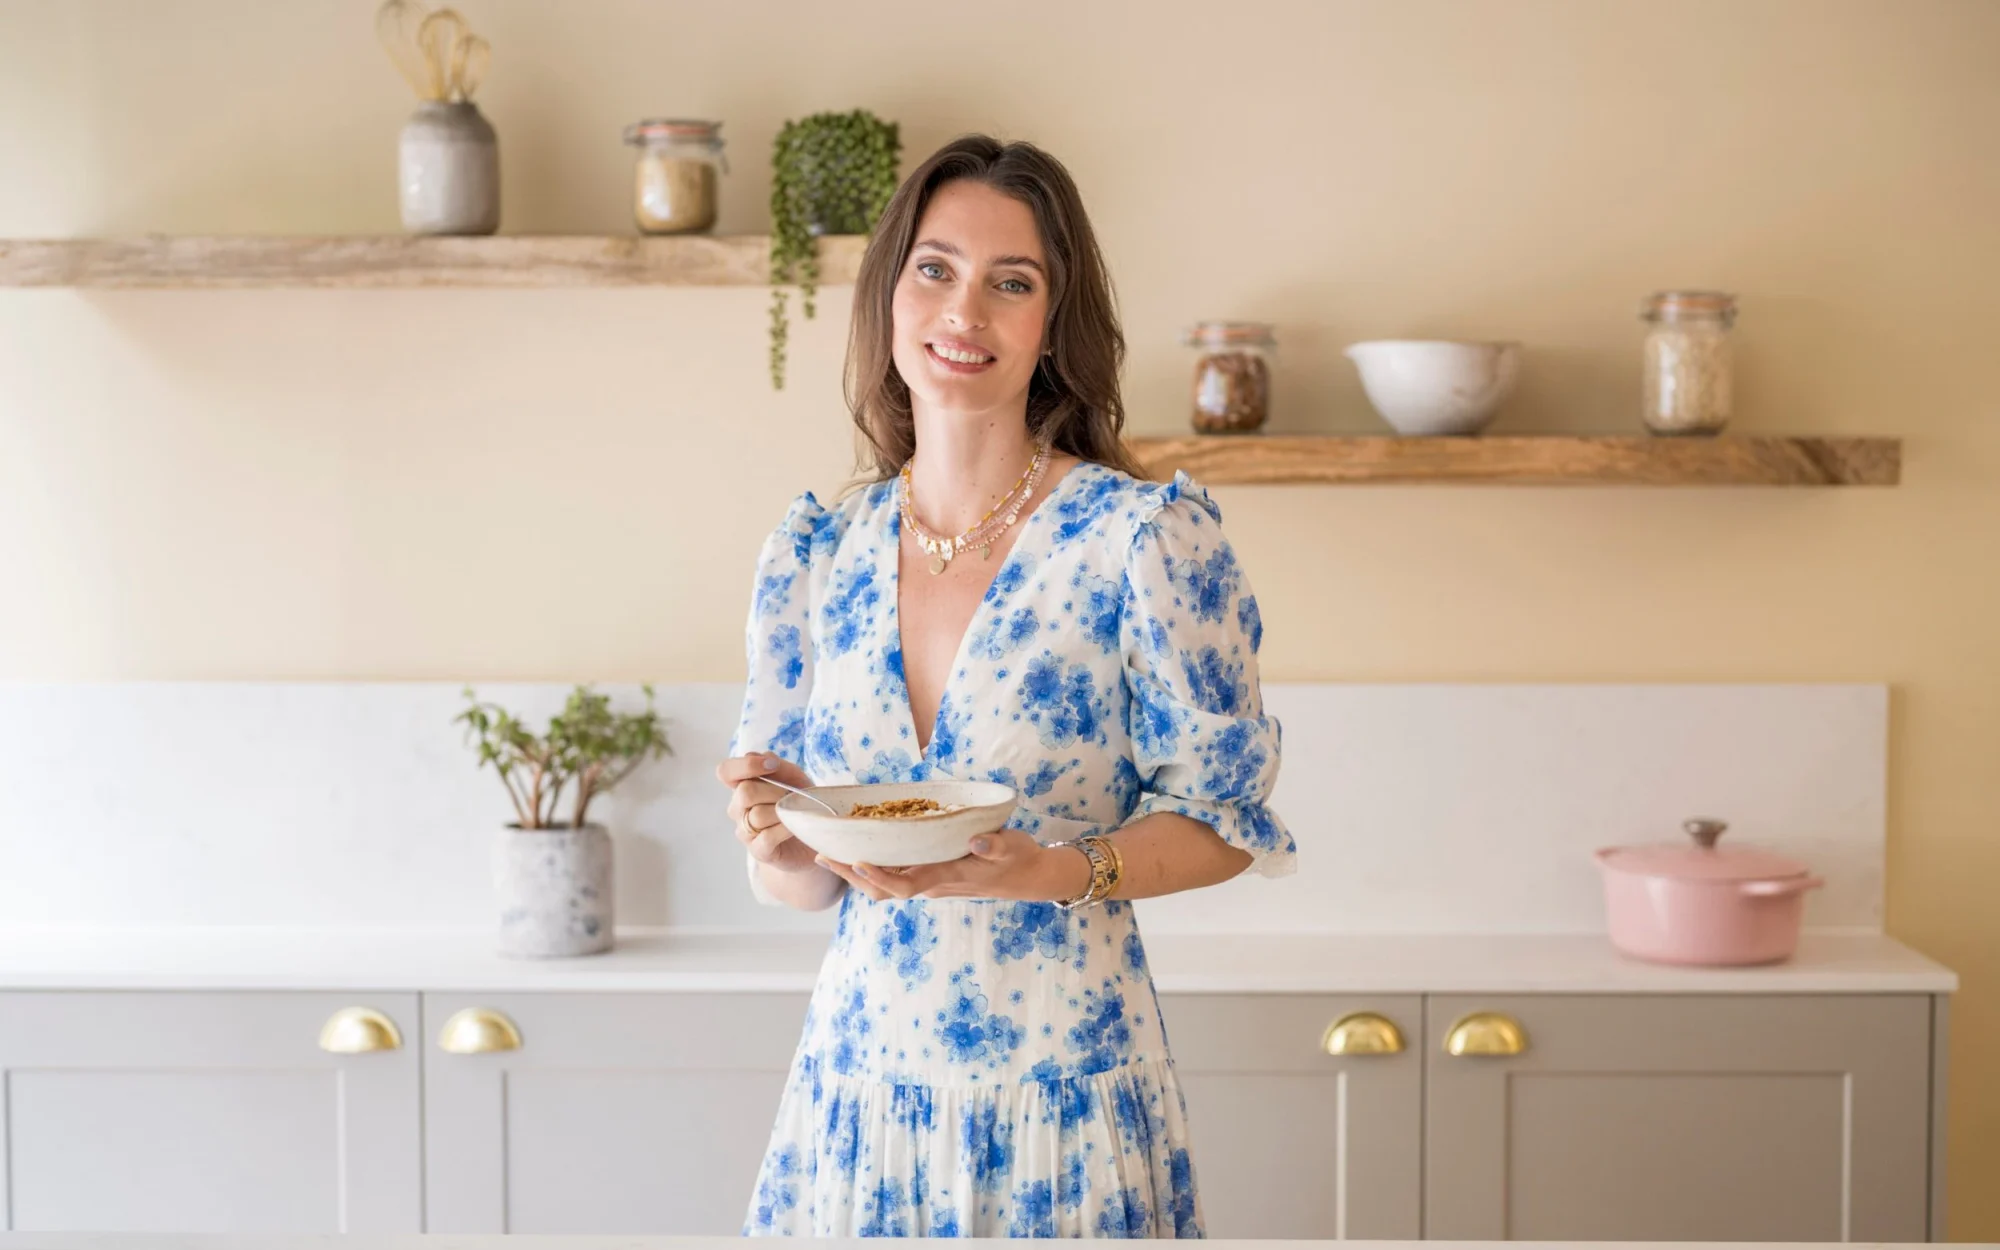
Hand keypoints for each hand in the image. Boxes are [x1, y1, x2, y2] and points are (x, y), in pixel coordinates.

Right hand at [715, 751, 821, 874]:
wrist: (812, 837)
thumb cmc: (799, 804)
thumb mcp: (795, 779)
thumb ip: (780, 766)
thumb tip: (764, 757)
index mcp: (742, 786)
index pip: (725, 771)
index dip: (745, 765)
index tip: (772, 765)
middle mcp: (738, 808)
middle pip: (744, 792)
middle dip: (774, 791)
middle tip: (791, 795)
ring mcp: (746, 831)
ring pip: (757, 815)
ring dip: (782, 811)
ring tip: (795, 812)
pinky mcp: (759, 851)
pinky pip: (767, 837)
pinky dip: (784, 829)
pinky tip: (794, 827)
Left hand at [818, 829, 1089, 902]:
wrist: (1029, 876)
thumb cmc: (1020, 859)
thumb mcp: (1013, 848)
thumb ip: (995, 846)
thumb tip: (978, 842)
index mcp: (947, 877)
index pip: (904, 885)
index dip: (879, 877)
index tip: (857, 862)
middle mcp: (933, 884)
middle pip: (883, 890)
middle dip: (852, 876)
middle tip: (822, 856)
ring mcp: (931, 882)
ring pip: (885, 886)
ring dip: (856, 874)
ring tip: (829, 855)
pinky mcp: (931, 875)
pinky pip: (895, 877)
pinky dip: (873, 868)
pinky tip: (860, 851)